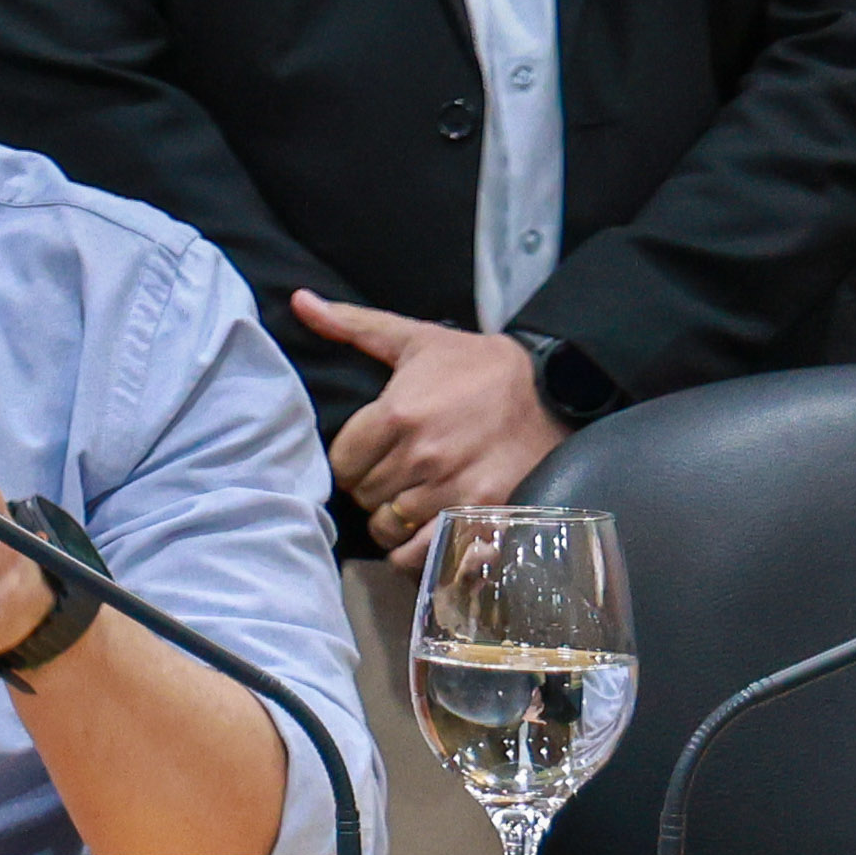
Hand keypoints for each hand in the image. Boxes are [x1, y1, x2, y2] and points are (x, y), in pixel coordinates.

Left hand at [289, 293, 564, 559]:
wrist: (555, 390)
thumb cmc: (478, 365)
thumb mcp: (416, 339)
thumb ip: (355, 325)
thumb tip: (300, 301)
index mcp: (397, 414)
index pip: (341, 463)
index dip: (349, 463)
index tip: (367, 457)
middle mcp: (421, 455)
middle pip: (363, 496)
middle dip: (370, 489)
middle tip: (390, 477)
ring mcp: (452, 488)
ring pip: (390, 525)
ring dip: (391, 520)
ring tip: (406, 502)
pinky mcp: (482, 513)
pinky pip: (426, 552)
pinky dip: (415, 552)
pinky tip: (420, 535)